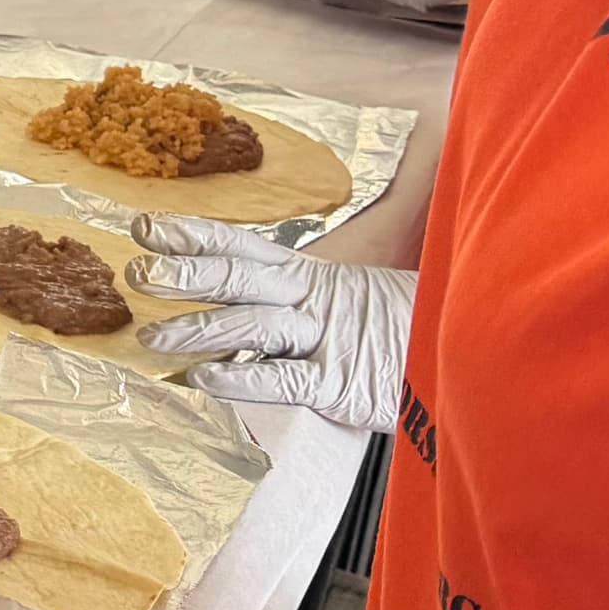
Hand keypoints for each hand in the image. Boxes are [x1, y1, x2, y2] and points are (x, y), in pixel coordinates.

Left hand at [128, 217, 418, 433]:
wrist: (472, 353)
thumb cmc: (404, 331)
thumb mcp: (351, 301)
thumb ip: (300, 298)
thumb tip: (232, 299)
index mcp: (312, 277)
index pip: (243, 248)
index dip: (194, 236)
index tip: (146, 226)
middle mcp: (314, 300)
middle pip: (240, 278)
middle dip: (186, 272)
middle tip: (136, 271)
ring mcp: (327, 339)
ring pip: (254, 326)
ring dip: (199, 330)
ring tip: (152, 338)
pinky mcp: (342, 383)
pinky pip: (286, 378)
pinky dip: (244, 377)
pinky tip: (206, 380)